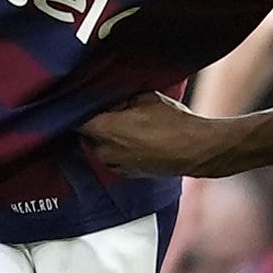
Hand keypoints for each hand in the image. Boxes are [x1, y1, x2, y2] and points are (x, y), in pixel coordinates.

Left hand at [83, 93, 237, 177]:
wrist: (197, 150)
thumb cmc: (174, 124)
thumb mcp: (146, 98)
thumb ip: (121, 98)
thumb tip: (108, 98)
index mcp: (106, 130)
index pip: (75, 119)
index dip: (77, 109)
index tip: (83, 101)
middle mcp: (105, 151)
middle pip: (87, 133)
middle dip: (96, 121)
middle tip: (111, 109)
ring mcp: (116, 165)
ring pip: (100, 146)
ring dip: (107, 136)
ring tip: (127, 125)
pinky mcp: (127, 173)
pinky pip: (113, 157)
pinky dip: (118, 149)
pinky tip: (136, 139)